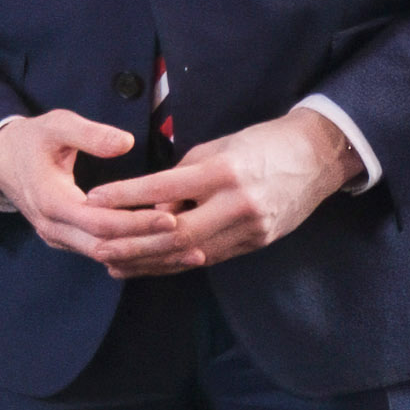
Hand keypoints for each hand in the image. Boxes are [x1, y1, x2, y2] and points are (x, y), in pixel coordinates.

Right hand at [0, 109, 189, 275]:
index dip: (136, 222)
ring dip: (147, 256)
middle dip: (150, 247)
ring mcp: (59, 237)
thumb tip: (125, 143)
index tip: (172, 217)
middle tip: (193, 243)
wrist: (1, 160)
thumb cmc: (33, 139)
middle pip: (107, 247)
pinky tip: (166, 252)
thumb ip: (89, 133)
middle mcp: (54, 227)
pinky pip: (103, 253)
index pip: (100, 222)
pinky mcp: (68, 240)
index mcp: (51, 201)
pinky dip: (135, 254)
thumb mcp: (56, 125)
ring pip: (107, 256)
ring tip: (189, 252)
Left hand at [86, 110, 363, 275]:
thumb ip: (181, 178)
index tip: (92, 200)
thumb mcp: (216, 148)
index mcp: (224, 172)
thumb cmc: (259, 144)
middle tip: (95, 246)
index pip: (164, 188)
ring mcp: (251, 228)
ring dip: (148, 262)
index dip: (125, 196)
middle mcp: (239, 204)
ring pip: (191, 253)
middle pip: (176, 234)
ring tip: (113, 264)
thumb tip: (148, 205)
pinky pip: (209, 258)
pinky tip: (149, 265)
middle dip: (131, 244)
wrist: (316, 158)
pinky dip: (176, 263)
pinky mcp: (257, 243)